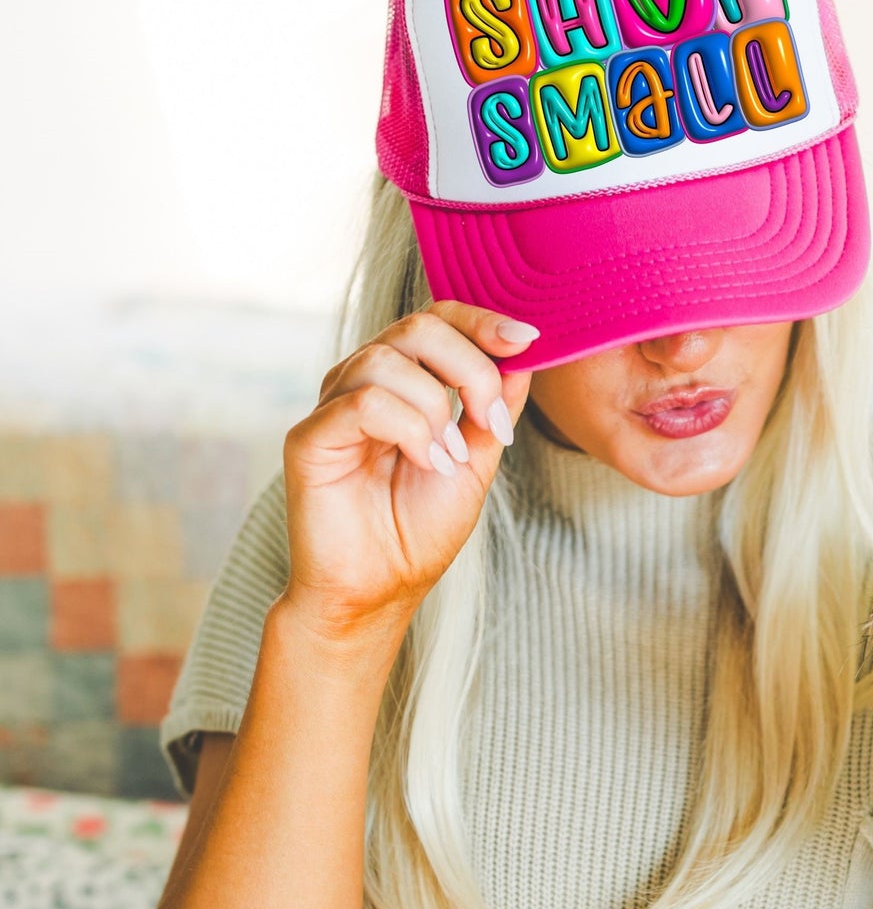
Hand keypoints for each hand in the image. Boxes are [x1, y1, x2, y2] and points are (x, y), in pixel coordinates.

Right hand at [281, 301, 535, 642]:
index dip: (481, 321)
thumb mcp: (477, 460)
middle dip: (470, 367)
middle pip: (416, 326)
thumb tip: (524, 352)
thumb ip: (495, 406)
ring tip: (450, 457)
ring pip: (387, 359)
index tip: (527, 340)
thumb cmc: (419, 530)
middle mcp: (363, 384)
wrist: (380, 588)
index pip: (436, 320)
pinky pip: (363, 401)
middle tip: (491, 420)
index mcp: (403, 382)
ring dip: (436, 408)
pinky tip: (426, 462)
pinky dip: (408, 429)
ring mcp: (333, 406)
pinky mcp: (309, 436)